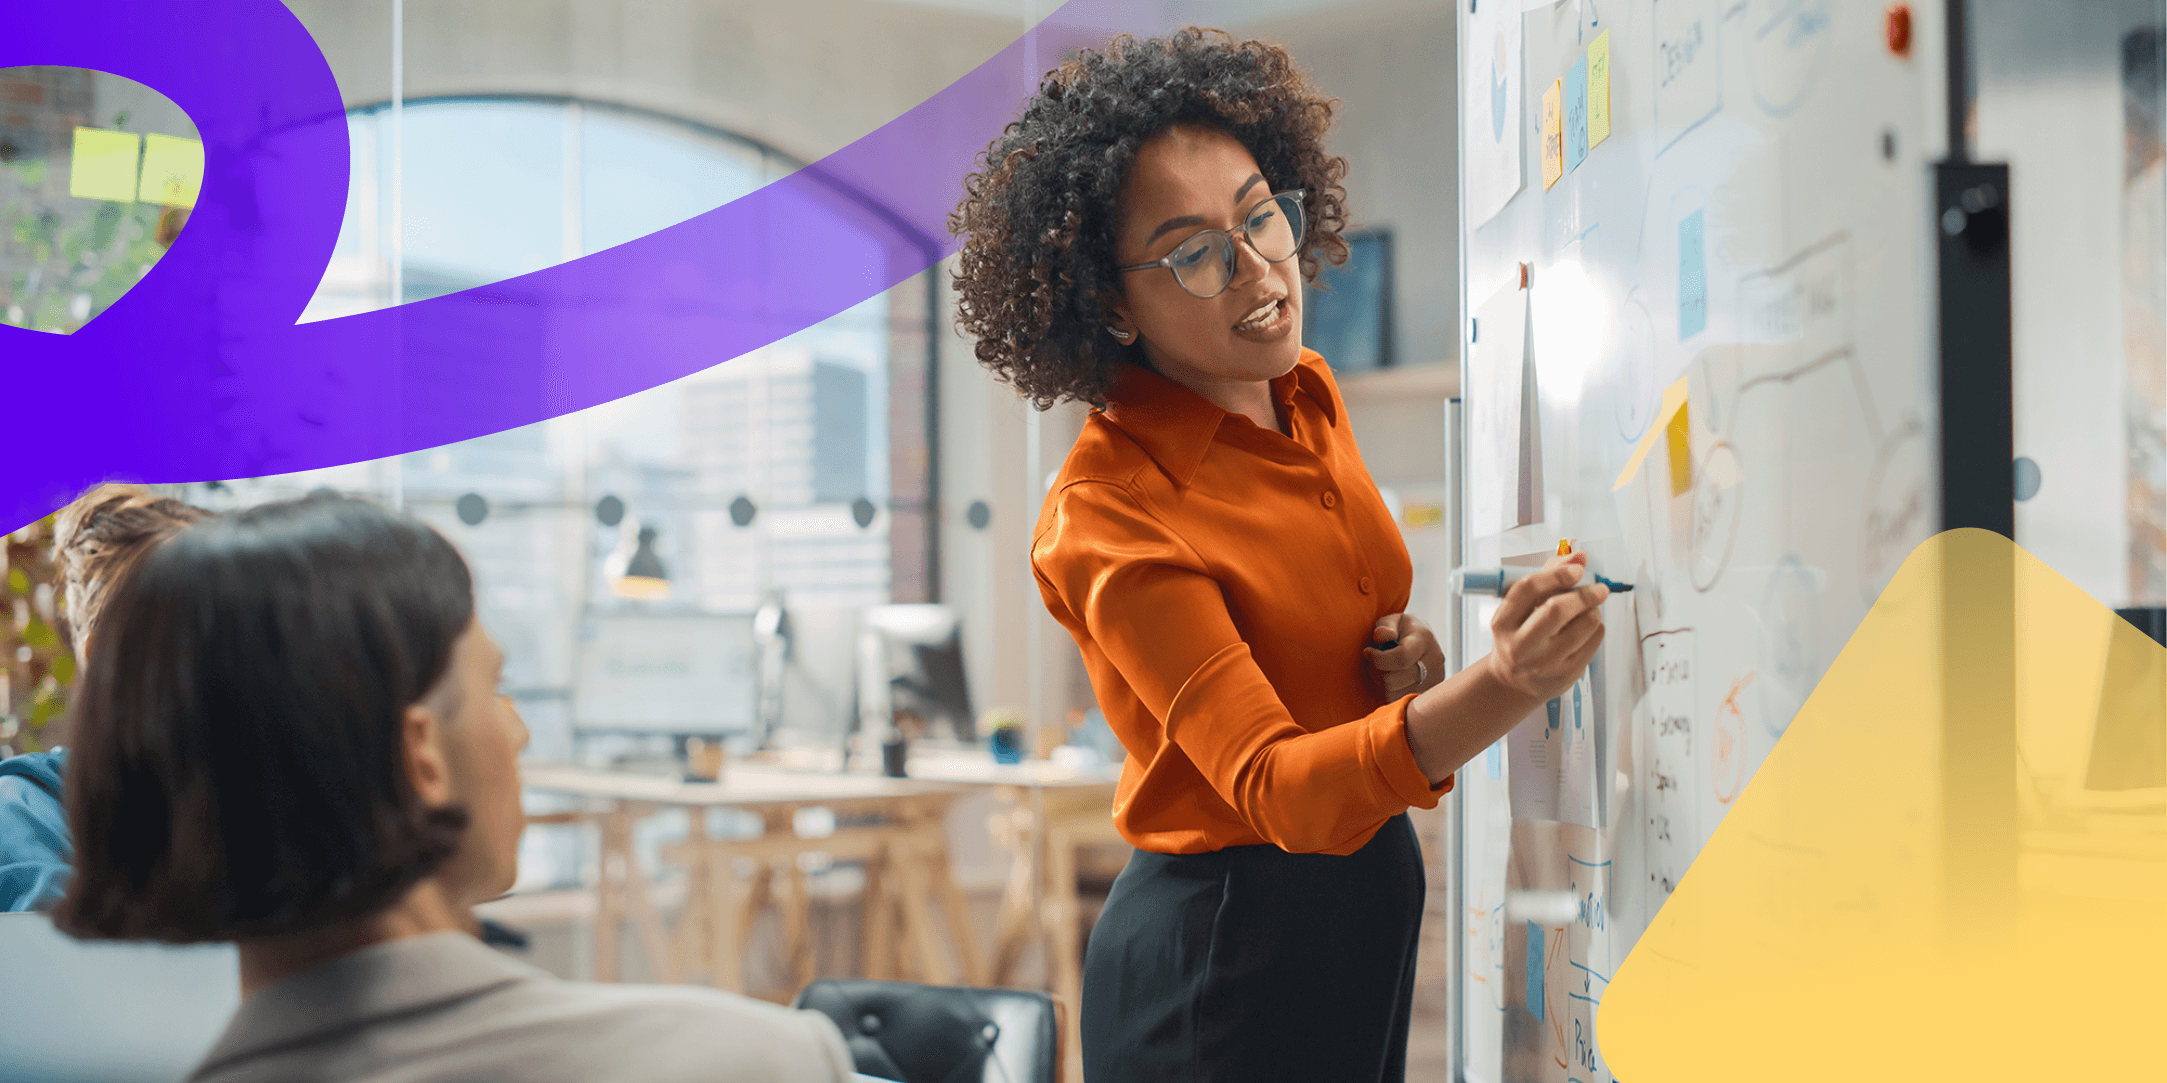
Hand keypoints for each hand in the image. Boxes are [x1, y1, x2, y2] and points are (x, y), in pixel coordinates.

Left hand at [1364, 613, 1444, 698]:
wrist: (1425, 641)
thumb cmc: (1404, 630)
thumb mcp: (1394, 619)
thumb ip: (1385, 626)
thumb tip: (1382, 636)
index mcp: (1424, 639)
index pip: (1401, 657)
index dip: (1377, 659)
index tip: (1367, 652)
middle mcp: (1433, 661)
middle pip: (1394, 680)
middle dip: (1375, 671)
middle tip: (1371, 661)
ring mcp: (1433, 680)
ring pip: (1393, 693)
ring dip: (1379, 682)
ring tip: (1381, 669)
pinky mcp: (1428, 693)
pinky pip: (1398, 700)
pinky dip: (1387, 691)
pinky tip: (1389, 678)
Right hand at [1480, 552, 1606, 701]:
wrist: (1514, 681)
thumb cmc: (1520, 635)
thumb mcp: (1521, 609)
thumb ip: (1548, 578)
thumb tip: (1578, 556)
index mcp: (1503, 624)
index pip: (1528, 589)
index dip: (1556, 574)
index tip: (1576, 569)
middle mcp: (1520, 646)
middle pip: (1556, 610)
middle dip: (1584, 594)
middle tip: (1598, 589)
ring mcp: (1543, 664)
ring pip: (1583, 626)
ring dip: (1593, 611)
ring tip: (1590, 609)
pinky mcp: (1565, 675)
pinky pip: (1594, 642)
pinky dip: (1597, 628)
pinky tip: (1587, 628)